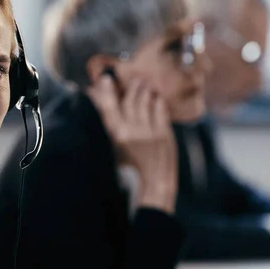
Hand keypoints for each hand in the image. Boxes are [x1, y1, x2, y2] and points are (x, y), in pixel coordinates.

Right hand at [88, 76, 177, 213]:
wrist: (153, 190)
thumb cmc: (132, 176)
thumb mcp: (115, 154)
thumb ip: (114, 133)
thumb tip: (110, 115)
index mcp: (116, 137)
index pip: (108, 108)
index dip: (106, 92)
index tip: (105, 79)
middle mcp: (131, 132)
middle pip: (129, 102)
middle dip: (130, 88)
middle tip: (133, 79)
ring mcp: (149, 132)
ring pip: (144, 104)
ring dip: (144, 91)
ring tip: (144, 84)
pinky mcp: (164, 135)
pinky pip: (160, 112)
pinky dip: (158, 103)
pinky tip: (158, 98)